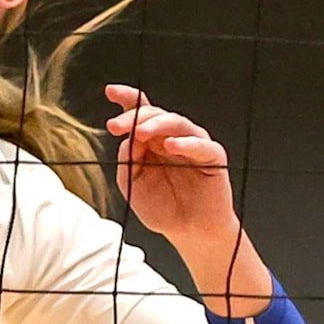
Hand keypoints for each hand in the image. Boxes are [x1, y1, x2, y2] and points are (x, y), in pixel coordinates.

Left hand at [106, 84, 237, 239]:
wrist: (189, 232)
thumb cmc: (162, 208)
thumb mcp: (133, 183)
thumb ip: (128, 159)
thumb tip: (127, 138)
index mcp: (150, 141)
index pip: (140, 112)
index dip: (127, 99)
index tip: (110, 91)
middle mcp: (171, 138)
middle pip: (155, 115)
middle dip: (134, 116)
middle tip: (116, 126)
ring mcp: (193, 146)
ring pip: (177, 123)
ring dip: (157, 124)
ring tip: (140, 132)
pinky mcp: (213, 158)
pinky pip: (202, 145)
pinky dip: (186, 143)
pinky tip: (171, 145)